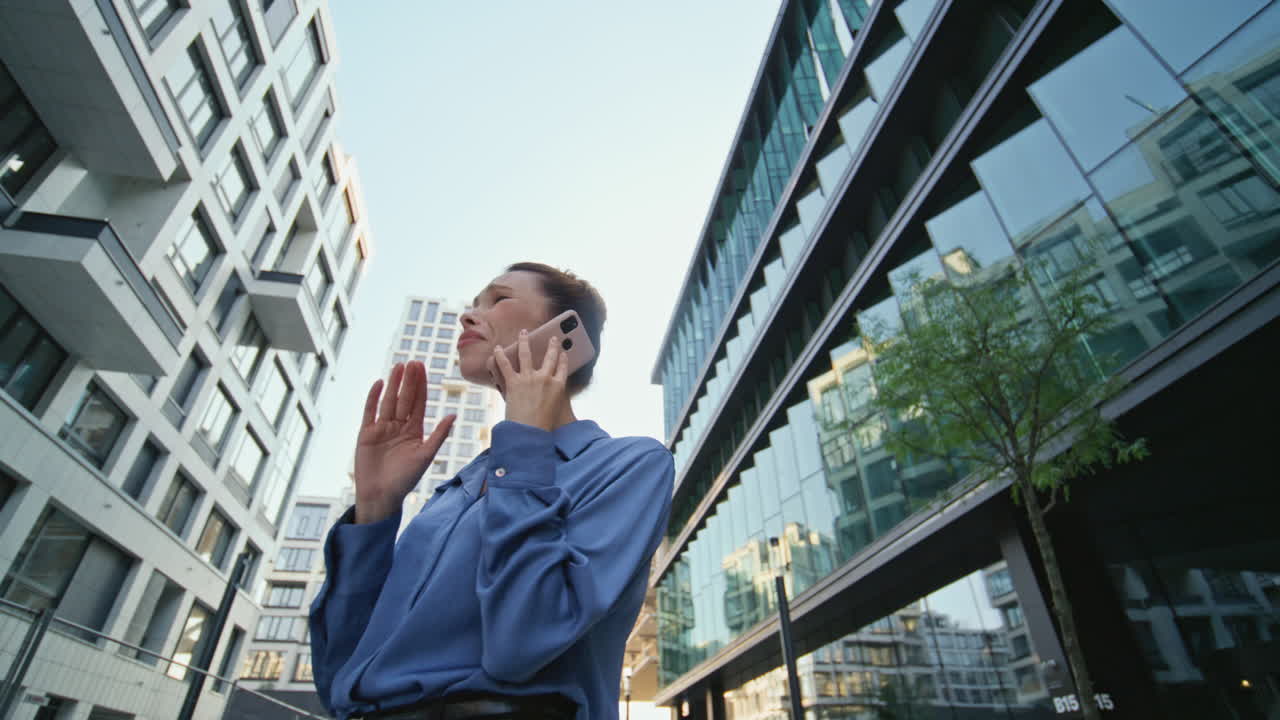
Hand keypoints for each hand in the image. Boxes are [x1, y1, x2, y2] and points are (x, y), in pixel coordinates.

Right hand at [354, 362, 454, 523]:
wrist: (381, 495)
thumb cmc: (405, 480)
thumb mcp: (425, 456)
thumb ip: (438, 435)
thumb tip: (453, 416)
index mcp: (414, 431)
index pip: (418, 403)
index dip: (420, 385)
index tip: (423, 368)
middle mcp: (399, 426)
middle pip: (404, 398)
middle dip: (409, 381)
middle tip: (413, 362)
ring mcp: (382, 429)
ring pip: (388, 402)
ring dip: (393, 384)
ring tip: (398, 367)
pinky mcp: (366, 433)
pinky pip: (370, 411)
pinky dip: (373, 398)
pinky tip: (378, 384)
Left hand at [491, 329, 568, 431]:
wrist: (530, 433)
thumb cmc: (542, 427)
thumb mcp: (554, 411)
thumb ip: (551, 399)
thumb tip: (545, 396)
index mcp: (558, 386)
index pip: (563, 367)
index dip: (563, 358)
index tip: (563, 352)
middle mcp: (545, 379)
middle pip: (550, 357)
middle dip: (552, 346)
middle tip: (552, 338)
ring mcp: (529, 379)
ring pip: (526, 354)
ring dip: (524, 341)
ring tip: (524, 333)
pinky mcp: (514, 382)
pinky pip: (505, 365)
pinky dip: (499, 356)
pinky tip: (497, 348)